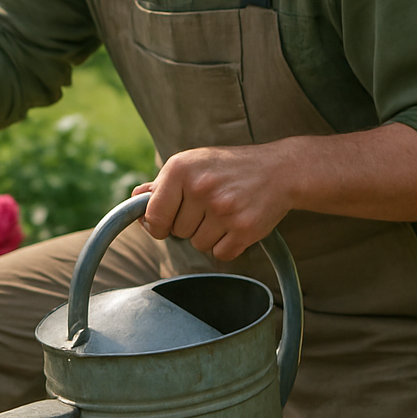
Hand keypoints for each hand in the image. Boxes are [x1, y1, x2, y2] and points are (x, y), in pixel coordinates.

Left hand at [133, 145, 294, 260]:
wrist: (280, 170)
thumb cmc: (228, 168)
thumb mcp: (192, 163)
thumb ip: (162, 183)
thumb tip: (136, 199)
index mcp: (181, 169)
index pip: (153, 216)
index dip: (155, 225)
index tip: (163, 224)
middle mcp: (200, 187)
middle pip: (177, 233)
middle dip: (188, 226)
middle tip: (206, 208)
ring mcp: (224, 209)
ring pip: (198, 245)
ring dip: (208, 236)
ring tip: (223, 213)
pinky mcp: (245, 229)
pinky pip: (220, 254)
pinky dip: (226, 245)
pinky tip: (235, 225)